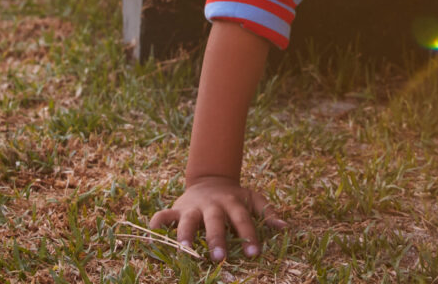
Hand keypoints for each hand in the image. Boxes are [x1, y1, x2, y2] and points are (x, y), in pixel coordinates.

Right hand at [149, 176, 286, 260]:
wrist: (210, 179)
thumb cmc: (234, 196)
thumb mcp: (252, 198)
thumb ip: (267, 211)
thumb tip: (285, 227)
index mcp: (232, 202)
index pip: (242, 219)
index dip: (248, 235)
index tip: (254, 254)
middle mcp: (212, 205)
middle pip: (215, 221)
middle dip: (216, 239)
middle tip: (219, 258)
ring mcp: (194, 206)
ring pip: (188, 220)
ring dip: (185, 234)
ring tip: (185, 250)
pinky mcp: (178, 209)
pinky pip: (165, 214)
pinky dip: (158, 221)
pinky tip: (153, 232)